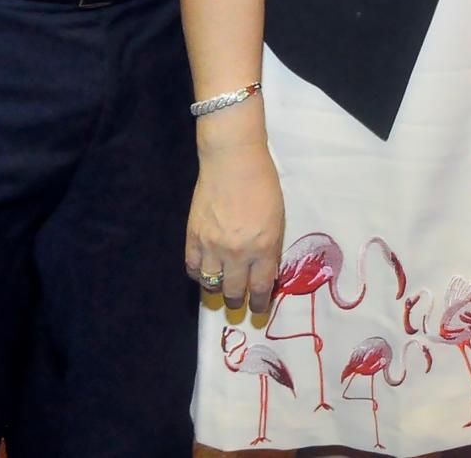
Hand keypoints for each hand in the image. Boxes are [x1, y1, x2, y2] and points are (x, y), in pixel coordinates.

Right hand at [186, 141, 285, 313]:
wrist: (233, 160)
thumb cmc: (263, 184)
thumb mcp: (277, 218)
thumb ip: (271, 247)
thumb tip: (265, 272)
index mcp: (264, 247)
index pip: (260, 288)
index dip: (259, 304)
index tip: (258, 310)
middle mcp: (238, 252)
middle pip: (235, 292)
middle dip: (238, 302)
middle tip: (239, 303)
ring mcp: (213, 246)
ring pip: (212, 285)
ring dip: (218, 292)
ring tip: (222, 290)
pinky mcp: (194, 236)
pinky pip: (193, 268)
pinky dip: (199, 275)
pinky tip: (205, 272)